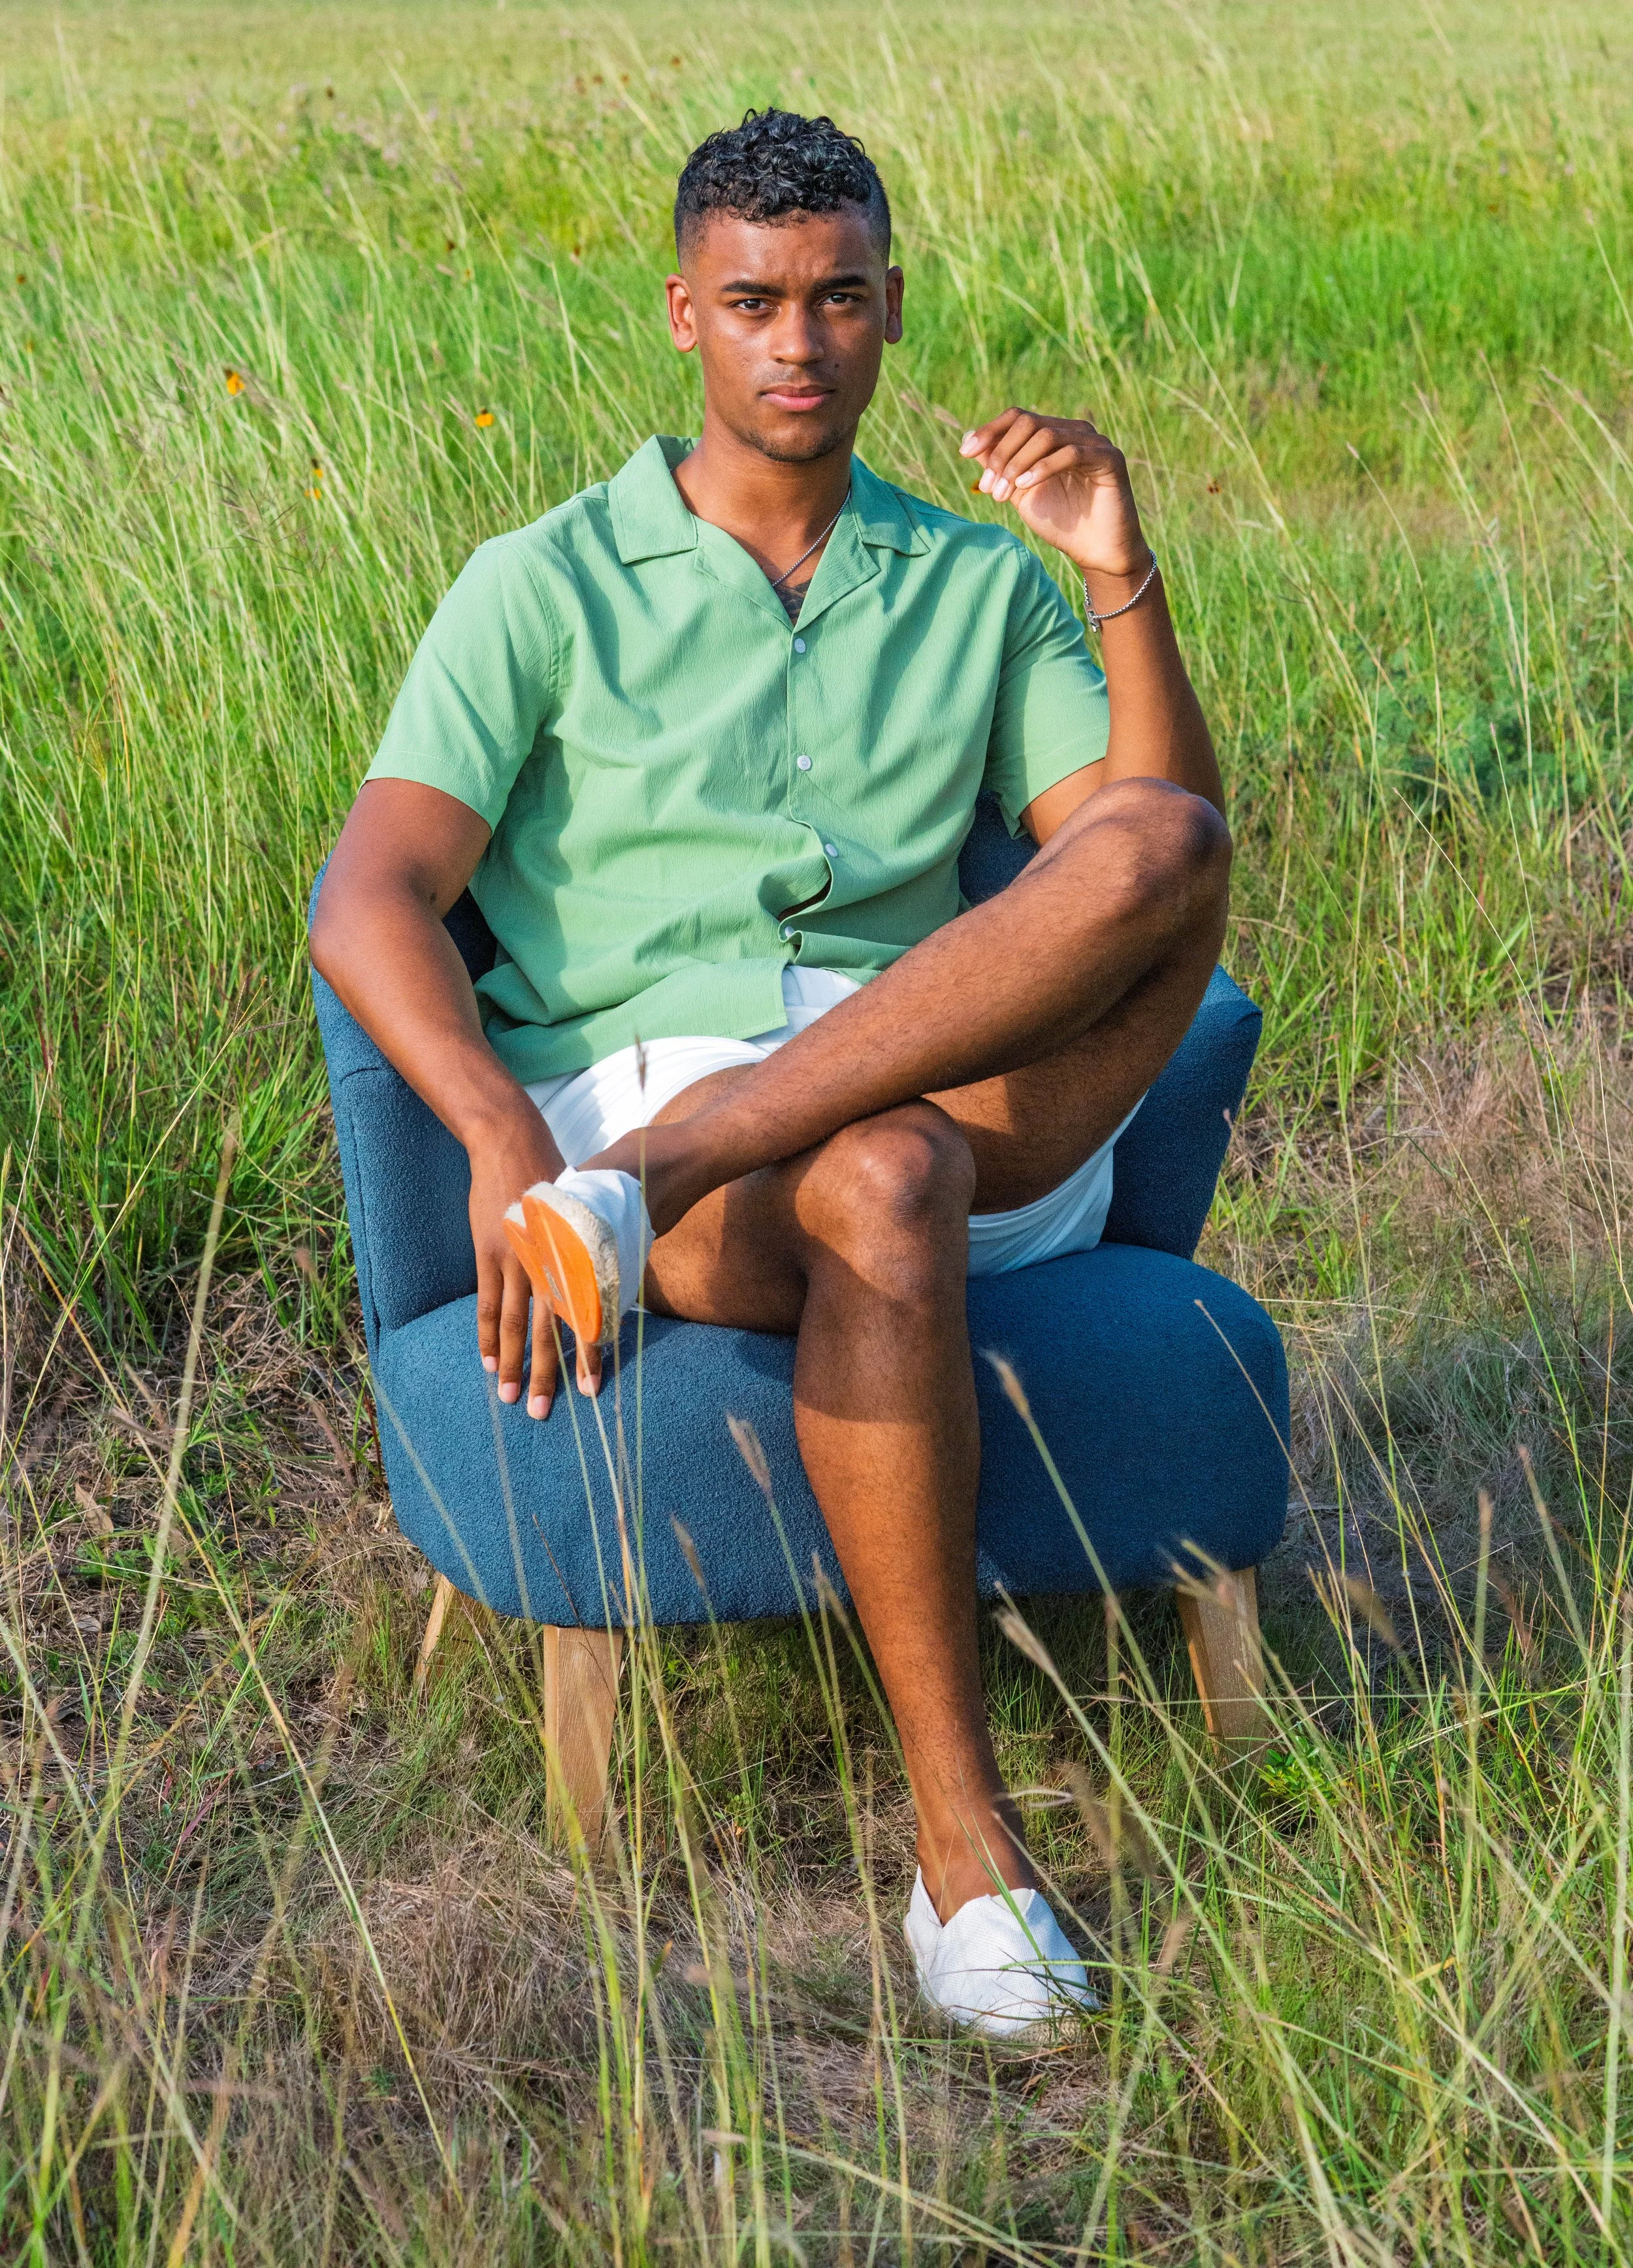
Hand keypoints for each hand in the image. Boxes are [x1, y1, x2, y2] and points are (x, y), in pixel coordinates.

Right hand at [469, 1104, 602, 1414]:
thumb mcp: (582, 1218)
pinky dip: (486, 1336)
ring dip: (511, 1365)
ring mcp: (514, 1260)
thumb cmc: (556, 1182)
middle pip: (547, 1329)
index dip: (588, 1353)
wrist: (512, 1144)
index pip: (585, 1315)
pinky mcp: (488, 1253)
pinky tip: (488, 1362)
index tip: (593, 1387)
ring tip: (509, 1399)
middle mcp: (548, 1263)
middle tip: (546, 1412)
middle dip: (548, 1373)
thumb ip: (589, 1255)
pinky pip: (487, 1305)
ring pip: (513, 1324)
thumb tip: (604, 1292)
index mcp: (576, 1256)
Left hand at [959, 409, 1148, 583]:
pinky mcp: (1110, 458)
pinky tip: (1025, 486)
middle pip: (1028, 423)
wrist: (1095, 552)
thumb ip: (998, 465)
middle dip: (1002, 454)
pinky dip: (1043, 468)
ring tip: (1004, 494)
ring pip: (1046, 435)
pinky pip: (1071, 453)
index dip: (989, 431)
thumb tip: (968, 439)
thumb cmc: (1060, 523)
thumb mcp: (1019, 492)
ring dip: (1017, 463)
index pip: (1018, 418)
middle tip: (989, 487)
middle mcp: (1075, 432)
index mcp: (1054, 435)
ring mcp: (1095, 442)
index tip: (965, 453)